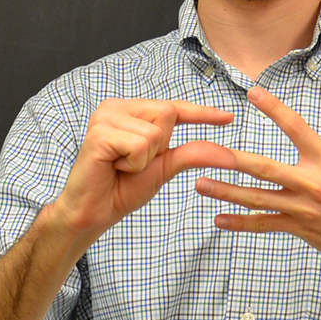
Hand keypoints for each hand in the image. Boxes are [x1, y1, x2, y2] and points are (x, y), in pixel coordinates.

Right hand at [54, 96, 232, 247]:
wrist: (91, 213)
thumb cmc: (122, 189)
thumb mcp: (162, 168)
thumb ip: (190, 154)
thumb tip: (227, 153)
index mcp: (131, 110)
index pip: (173, 107)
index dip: (201, 113)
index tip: (229, 118)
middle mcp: (117, 106)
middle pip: (167, 114)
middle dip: (159, 147)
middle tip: (132, 163)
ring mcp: (106, 116)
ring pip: (155, 133)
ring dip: (144, 160)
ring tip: (120, 167)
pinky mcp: (99, 132)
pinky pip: (139, 146)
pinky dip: (132, 164)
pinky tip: (112, 168)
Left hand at [194, 85, 320, 277]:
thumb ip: (317, 158)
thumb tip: (296, 145)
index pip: (297, 126)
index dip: (275, 108)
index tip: (253, 92)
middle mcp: (313, 183)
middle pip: (266, 168)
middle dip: (233, 160)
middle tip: (206, 153)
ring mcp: (304, 209)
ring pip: (258, 198)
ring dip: (227, 192)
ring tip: (201, 185)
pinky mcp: (300, 229)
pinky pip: (265, 224)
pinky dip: (241, 222)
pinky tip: (220, 219)